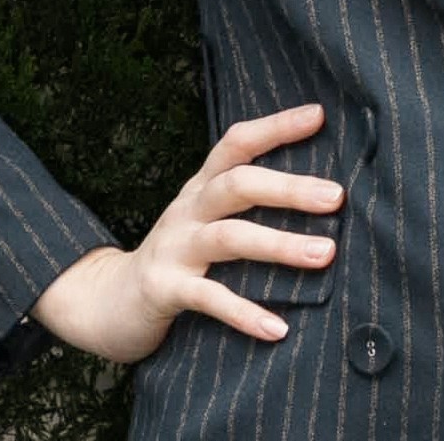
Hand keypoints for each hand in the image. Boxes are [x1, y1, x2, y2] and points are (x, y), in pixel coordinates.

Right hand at [30, 103, 343, 362]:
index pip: (237, 142)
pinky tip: (278, 328)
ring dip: (280, 244)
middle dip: (289, 188)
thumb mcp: (206, 218)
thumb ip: (245, 201)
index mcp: (202, 187)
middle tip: (337, 196)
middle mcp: (188, 209)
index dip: (276, 125)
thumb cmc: (178, 255)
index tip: (318, 114)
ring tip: (325, 254)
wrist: (106, 301)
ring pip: (229, 237)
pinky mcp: (164, 290)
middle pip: (238, 184)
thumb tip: (318, 188)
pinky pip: (209, 299)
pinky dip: (244, 313)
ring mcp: (174, 248)